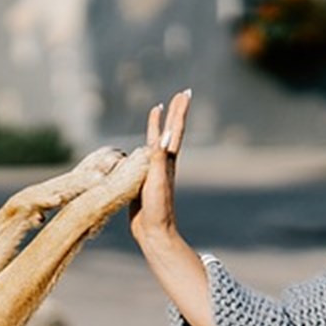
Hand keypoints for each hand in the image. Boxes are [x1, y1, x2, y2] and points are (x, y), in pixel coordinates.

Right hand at [129, 89, 189, 242]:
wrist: (153, 232)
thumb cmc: (157, 208)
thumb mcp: (157, 181)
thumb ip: (159, 158)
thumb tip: (166, 135)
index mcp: (167, 160)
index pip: (175, 130)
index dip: (179, 111)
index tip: (185, 93)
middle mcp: (163, 162)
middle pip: (170, 131)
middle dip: (174, 112)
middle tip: (181, 94)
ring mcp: (154, 170)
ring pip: (156, 141)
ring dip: (159, 125)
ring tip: (158, 110)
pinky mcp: (142, 179)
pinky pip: (141, 155)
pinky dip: (142, 144)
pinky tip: (139, 144)